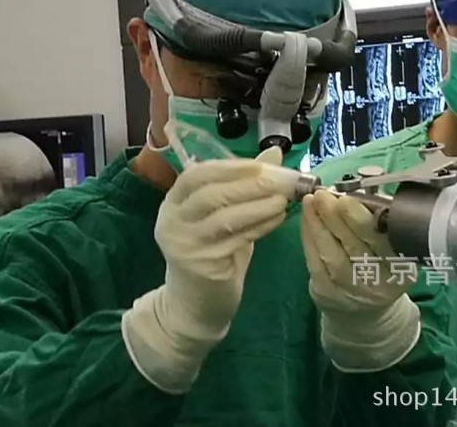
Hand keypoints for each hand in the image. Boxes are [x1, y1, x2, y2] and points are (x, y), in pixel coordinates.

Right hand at [122, 147, 286, 392]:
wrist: (196, 303)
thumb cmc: (212, 251)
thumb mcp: (224, 214)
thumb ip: (244, 183)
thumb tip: (275, 153)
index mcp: (173, 203)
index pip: (196, 175)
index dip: (229, 167)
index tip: (259, 165)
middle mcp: (172, 221)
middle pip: (211, 194)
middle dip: (249, 185)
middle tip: (280, 181)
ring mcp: (184, 244)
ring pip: (226, 217)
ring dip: (259, 205)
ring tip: (284, 199)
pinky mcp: (202, 264)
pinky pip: (238, 239)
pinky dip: (261, 226)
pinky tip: (278, 218)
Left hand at [301, 190, 420, 371]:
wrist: (365, 309)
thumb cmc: (380, 263)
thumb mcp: (391, 245)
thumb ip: (379, 220)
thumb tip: (357, 191)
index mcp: (401, 267)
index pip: (384, 242)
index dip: (364, 221)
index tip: (348, 198)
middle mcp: (379, 283)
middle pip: (356, 248)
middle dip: (338, 218)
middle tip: (324, 195)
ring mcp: (351, 291)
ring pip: (332, 255)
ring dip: (319, 225)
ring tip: (311, 201)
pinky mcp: (326, 294)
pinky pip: (315, 262)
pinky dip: (309, 237)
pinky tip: (307, 218)